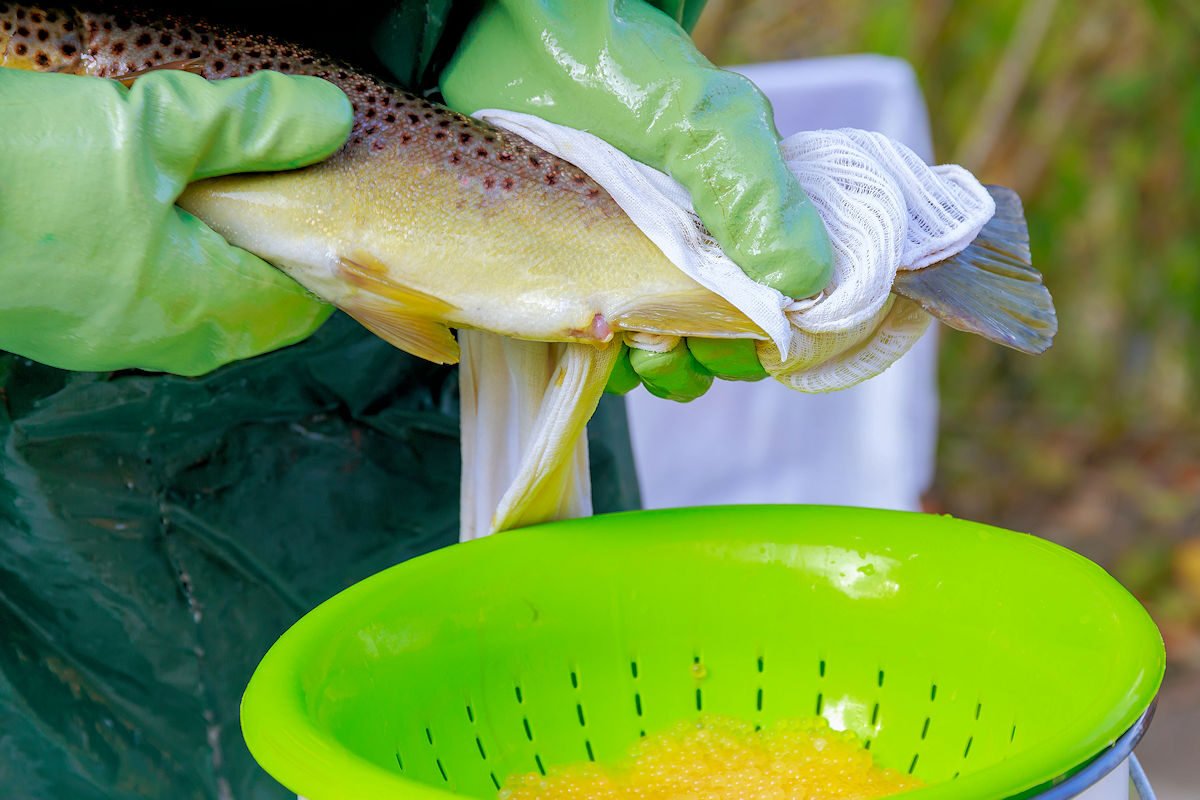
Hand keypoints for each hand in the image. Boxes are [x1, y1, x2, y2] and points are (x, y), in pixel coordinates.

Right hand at [0, 68, 351, 375]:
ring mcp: (95, 340)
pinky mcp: (50, 322)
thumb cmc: (17, 171)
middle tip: (267, 199)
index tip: (319, 212)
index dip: (318, 262)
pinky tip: (135, 212)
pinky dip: (157, 267)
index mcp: (195, 307)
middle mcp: (151, 340)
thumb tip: (327, 120)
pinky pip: (133, 305)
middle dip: (267, 266)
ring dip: (211, 266)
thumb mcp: (151, 129)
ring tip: (203, 198)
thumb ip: (251, 126)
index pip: (297, 310)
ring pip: (190, 316)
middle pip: (246, 318)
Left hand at [435, 0, 832, 399]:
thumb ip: (759, 200)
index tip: (757, 341)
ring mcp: (628, 264)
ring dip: (662, 366)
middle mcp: (689, 246)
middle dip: (713, 354)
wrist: (513, 42)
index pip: (779, 300)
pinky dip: (606, 357)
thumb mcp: (708, 126)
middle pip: (723, 337)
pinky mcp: (571, 276)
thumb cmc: (619, 74)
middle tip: (680, 337)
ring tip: (636, 340)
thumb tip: (810, 283)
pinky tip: (593, 337)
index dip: (777, 331)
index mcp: (737, 216)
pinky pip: (600, 345)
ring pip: (666, 350)